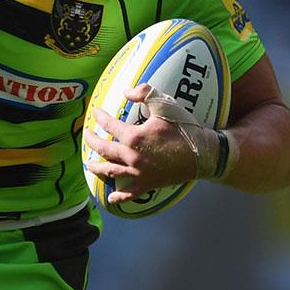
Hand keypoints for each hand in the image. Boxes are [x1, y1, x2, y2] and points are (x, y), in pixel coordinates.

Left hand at [86, 85, 219, 201]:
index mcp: (134, 137)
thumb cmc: (183, 128)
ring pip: (110, 171)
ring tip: (89, 164)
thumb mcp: (165, 105)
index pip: (109, 125)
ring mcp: (138, 173)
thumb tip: (125, 92)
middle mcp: (132, 157)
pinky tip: (111, 198)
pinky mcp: (147, 184)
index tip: (95, 112)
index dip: (100, 117)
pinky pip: (128, 193)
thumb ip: (145, 93)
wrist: (202, 154)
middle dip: (92, 142)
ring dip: (97, 168)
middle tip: (87, 136)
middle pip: (104, 150)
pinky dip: (118, 197)